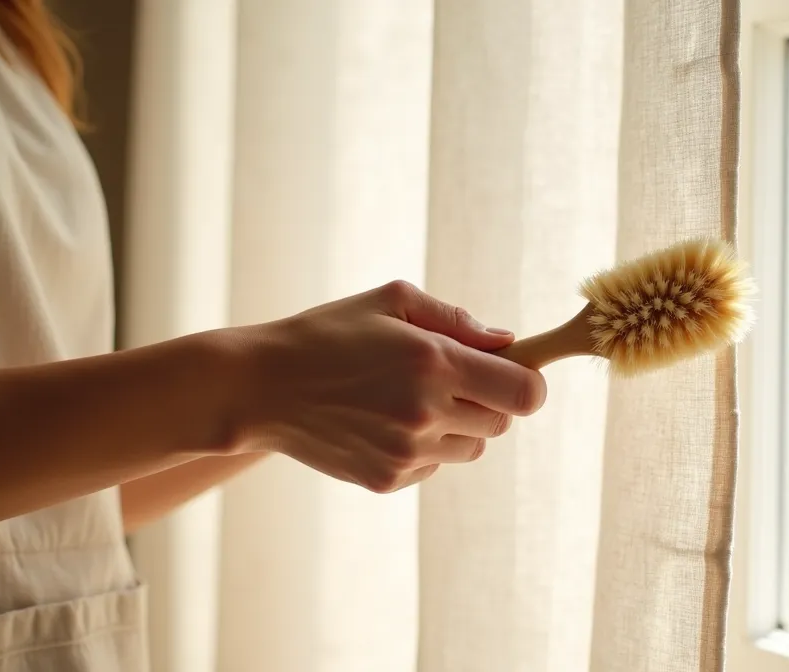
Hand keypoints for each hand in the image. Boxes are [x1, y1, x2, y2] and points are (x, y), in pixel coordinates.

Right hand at [217, 281, 546, 492]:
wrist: (261, 388)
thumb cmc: (328, 334)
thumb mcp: (391, 301)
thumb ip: (455, 320)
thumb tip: (507, 343)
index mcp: (434, 363)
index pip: (524, 394)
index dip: (526, 383)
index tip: (509, 373)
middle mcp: (426, 413)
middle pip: (502, 423)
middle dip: (488, 400)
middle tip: (448, 378)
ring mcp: (407, 453)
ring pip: (471, 449)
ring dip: (458, 426)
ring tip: (410, 399)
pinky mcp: (387, 480)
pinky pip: (434, 466)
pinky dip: (424, 448)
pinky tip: (383, 421)